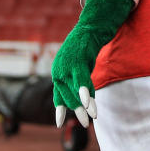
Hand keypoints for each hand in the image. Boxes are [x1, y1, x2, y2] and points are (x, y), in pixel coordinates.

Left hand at [49, 0, 135, 128]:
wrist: (92, 27)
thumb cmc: (86, 48)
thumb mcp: (79, 66)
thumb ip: (76, 80)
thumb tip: (83, 97)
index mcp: (57, 72)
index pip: (57, 95)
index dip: (59, 109)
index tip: (59, 124)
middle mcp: (58, 70)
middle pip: (67, 95)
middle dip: (77, 111)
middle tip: (84, 123)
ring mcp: (67, 66)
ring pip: (74, 90)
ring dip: (83, 105)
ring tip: (90, 117)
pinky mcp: (78, 61)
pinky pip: (81, 80)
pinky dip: (85, 92)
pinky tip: (88, 104)